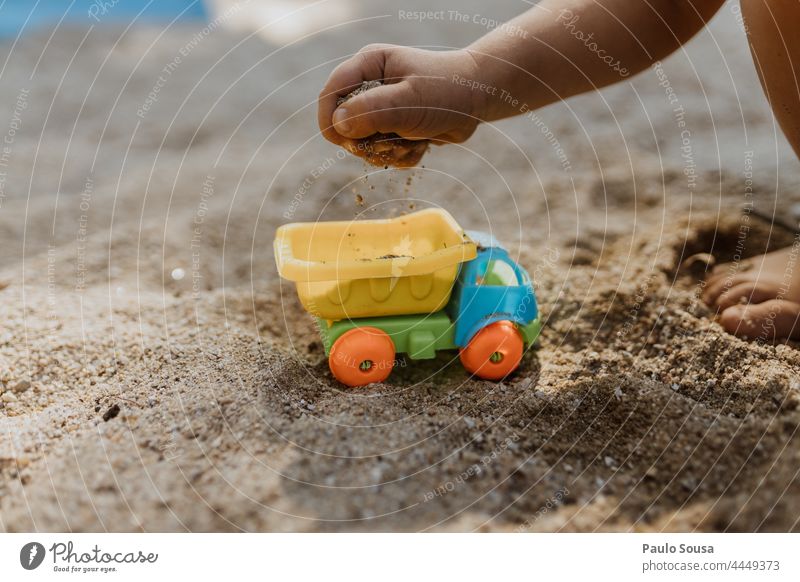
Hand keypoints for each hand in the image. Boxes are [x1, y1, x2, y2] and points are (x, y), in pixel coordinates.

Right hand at [317, 44, 485, 164]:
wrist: (479, 101)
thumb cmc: (447, 91)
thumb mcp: (409, 100)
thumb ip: (372, 110)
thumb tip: (338, 125)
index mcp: (368, 66)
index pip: (331, 94)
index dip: (329, 120)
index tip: (340, 141)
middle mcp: (369, 86)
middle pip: (343, 126)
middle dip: (367, 142)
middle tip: (391, 141)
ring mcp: (381, 109)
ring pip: (363, 146)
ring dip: (388, 152)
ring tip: (413, 139)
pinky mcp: (393, 128)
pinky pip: (383, 154)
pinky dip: (401, 156)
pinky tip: (421, 144)